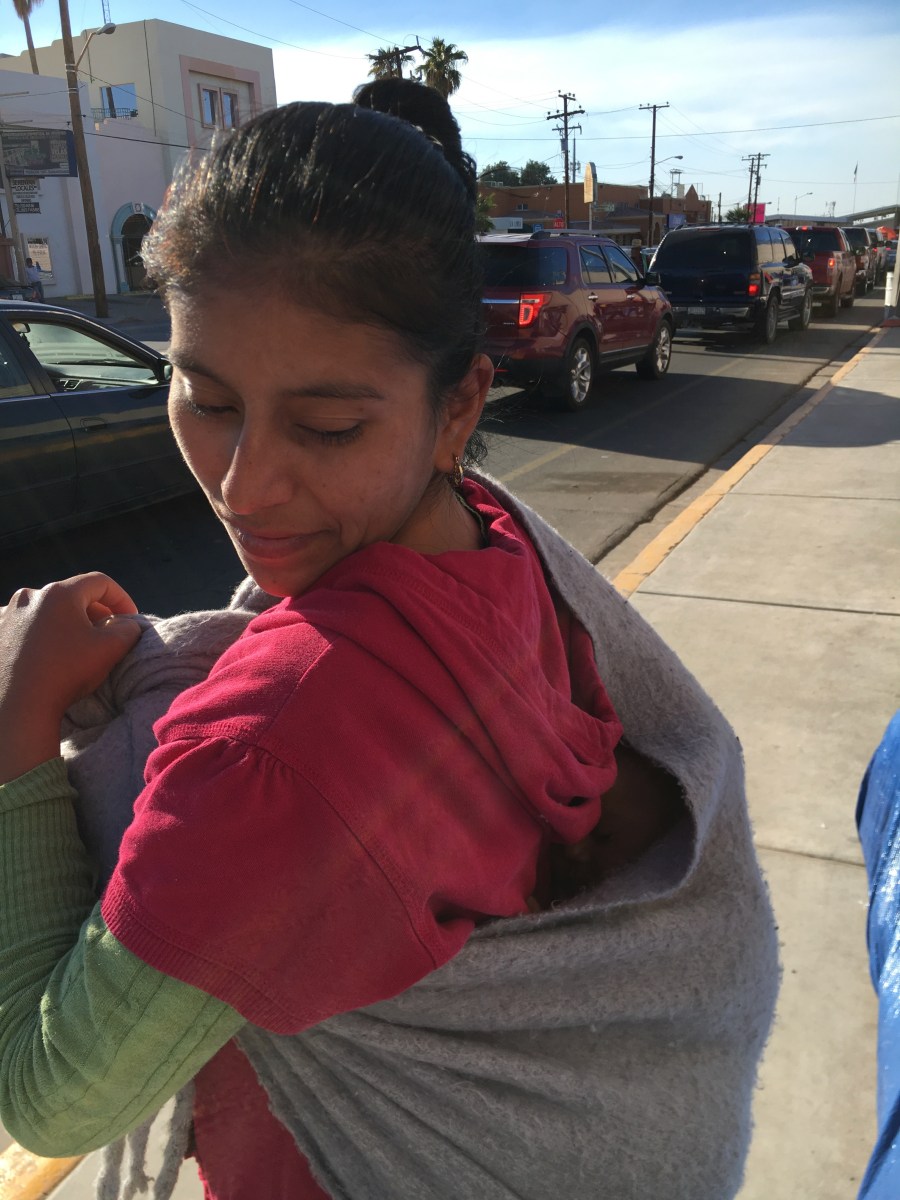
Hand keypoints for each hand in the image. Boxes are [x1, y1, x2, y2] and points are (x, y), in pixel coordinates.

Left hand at [0, 574, 142, 782]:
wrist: (17, 707)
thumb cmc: (66, 673)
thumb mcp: (111, 649)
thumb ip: (128, 629)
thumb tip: (126, 624)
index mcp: (59, 593)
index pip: (100, 582)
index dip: (121, 598)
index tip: (129, 619)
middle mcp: (29, 596)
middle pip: (72, 596)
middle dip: (94, 613)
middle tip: (107, 635)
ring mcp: (8, 614)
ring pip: (48, 611)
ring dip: (67, 623)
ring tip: (77, 646)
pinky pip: (27, 625)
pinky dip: (43, 634)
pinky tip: (48, 654)